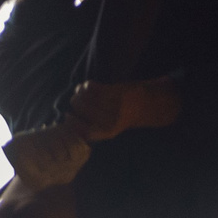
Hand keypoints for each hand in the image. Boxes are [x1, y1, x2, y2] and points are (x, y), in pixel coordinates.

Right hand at [68, 76, 182, 138]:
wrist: (150, 105)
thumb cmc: (126, 115)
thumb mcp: (111, 127)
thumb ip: (94, 126)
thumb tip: (69, 123)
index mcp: (107, 132)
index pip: (82, 131)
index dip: (72, 123)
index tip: (67, 115)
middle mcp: (110, 121)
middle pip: (81, 109)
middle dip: (75, 102)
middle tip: (75, 98)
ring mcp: (114, 107)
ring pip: (86, 97)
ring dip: (80, 92)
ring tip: (81, 90)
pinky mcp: (118, 93)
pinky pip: (94, 88)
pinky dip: (88, 85)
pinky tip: (88, 85)